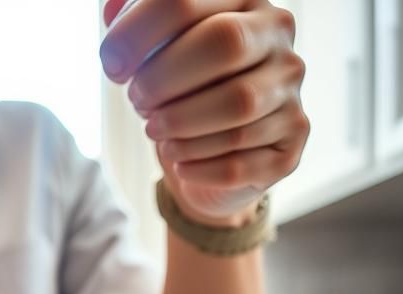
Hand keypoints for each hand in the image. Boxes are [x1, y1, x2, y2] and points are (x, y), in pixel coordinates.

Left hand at [100, 0, 309, 224]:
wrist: (214, 155)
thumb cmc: (179, 91)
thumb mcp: (153, 50)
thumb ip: (131, 24)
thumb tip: (111, 14)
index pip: (186, 0)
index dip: (138, 33)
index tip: (113, 68)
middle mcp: (278, 34)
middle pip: (226, 43)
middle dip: (165, 78)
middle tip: (137, 102)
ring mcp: (291, 88)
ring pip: (239, 105)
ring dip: (181, 126)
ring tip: (157, 132)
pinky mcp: (291, 142)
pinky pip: (241, 161)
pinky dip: (198, 166)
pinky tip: (181, 163)